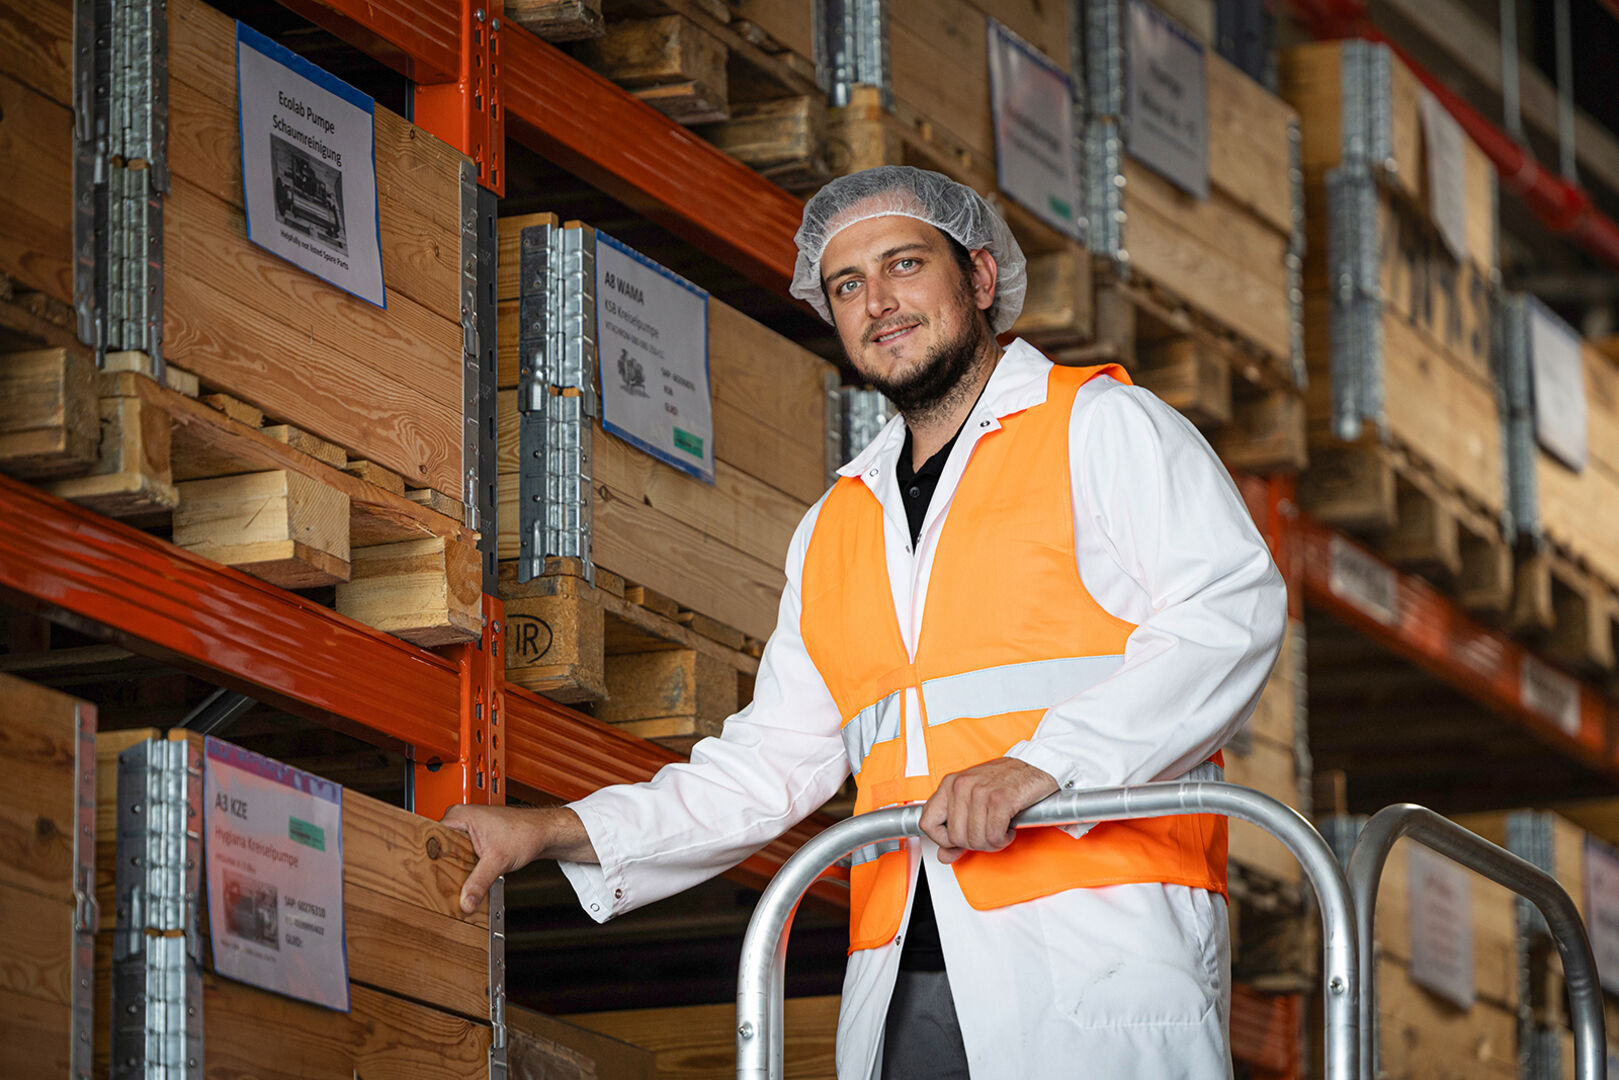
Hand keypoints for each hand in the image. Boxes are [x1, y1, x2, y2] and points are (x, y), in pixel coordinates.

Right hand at [440, 804, 595, 914]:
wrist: (543, 833)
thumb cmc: (526, 832)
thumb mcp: (498, 860)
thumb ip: (479, 882)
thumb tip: (465, 902)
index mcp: (458, 815)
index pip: (430, 838)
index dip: (429, 858)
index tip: (426, 876)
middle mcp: (459, 819)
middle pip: (439, 848)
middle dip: (442, 867)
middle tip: (439, 884)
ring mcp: (466, 828)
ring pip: (450, 853)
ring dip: (454, 868)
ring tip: (453, 882)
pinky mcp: (474, 838)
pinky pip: (460, 855)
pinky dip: (464, 867)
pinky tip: (465, 878)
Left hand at [917, 758, 1058, 863]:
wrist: (1035, 765)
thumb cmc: (1005, 782)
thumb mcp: (973, 802)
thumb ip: (955, 829)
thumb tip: (943, 855)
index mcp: (949, 784)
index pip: (927, 822)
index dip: (942, 840)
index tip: (958, 840)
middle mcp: (961, 785)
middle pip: (955, 837)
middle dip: (974, 843)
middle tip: (988, 834)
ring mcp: (980, 791)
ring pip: (975, 839)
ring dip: (991, 843)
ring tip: (999, 830)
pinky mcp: (1000, 799)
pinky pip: (993, 836)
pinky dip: (1003, 839)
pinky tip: (1008, 829)